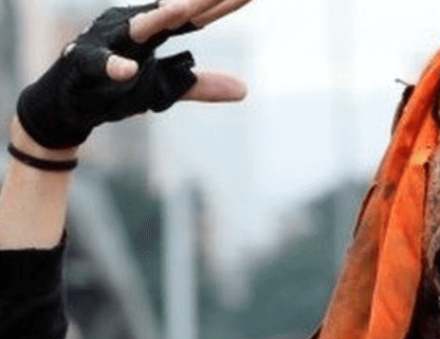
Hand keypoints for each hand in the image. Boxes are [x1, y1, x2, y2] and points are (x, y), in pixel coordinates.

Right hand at [16, 0, 248, 149]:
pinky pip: (98, 63)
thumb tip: (245, 89)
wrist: (71, 104)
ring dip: (159, 17)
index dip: (220, 7)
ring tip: (183, 7)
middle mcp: (132, 27)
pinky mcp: (83, 62)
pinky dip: (113, 66)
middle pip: (172, 13)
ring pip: (137, 28)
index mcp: (153, 30)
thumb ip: (203, 86)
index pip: (194, 19)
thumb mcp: (168, 90)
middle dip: (199, 0)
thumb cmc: (119, 89)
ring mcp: (108, 41)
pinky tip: (128, 70)